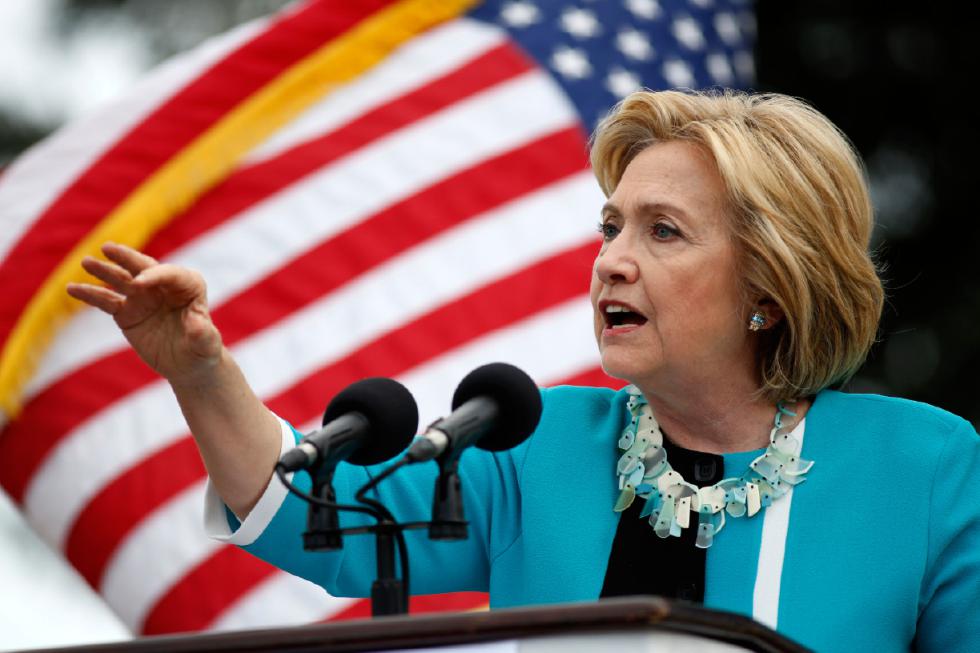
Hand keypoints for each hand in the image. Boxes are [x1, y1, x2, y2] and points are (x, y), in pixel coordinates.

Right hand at [67, 243, 222, 383]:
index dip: (156, 276)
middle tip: (108, 248)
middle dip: (127, 258)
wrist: (188, 366)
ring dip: (104, 271)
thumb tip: (197, 322)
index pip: (171, 274)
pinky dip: (90, 294)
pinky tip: (72, 289)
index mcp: (189, 287)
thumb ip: (203, 333)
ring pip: (122, 280)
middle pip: (144, 267)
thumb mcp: (207, 345)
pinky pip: (106, 301)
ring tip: (86, 262)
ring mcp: (143, 297)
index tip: (139, 284)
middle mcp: (164, 287)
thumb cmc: (202, 351)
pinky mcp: (127, 312)